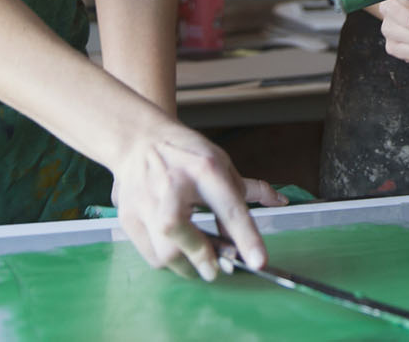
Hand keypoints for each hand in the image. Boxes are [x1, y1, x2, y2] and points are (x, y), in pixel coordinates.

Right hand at [111, 119, 284, 280]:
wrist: (139, 139)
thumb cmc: (185, 152)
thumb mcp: (221, 162)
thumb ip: (248, 189)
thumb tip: (278, 202)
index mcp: (205, 169)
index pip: (229, 207)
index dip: (245, 237)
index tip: (258, 262)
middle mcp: (173, 185)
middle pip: (182, 232)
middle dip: (203, 258)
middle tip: (218, 269)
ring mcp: (146, 202)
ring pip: (164, 252)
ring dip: (187, 265)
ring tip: (200, 260)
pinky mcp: (129, 217)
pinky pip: (151, 255)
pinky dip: (168, 261)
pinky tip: (178, 250)